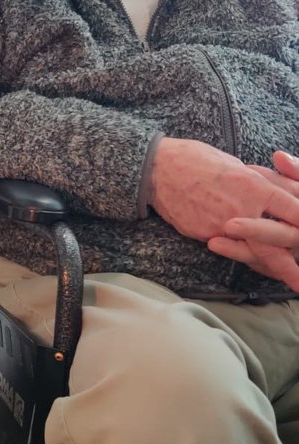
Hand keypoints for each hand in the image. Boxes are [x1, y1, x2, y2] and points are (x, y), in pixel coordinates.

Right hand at [207, 151, 298, 289]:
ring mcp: (221, 226)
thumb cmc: (199, 160)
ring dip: (275, 269)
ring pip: (254, 251)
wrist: (159, 169)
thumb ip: (264, 184)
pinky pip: (229, 246)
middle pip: (276, 242)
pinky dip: (241, 251)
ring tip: (293, 282)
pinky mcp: (205, 236)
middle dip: (292, 266)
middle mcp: (241, 209)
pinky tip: (251, 258)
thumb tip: (290, 194)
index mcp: (253, 186)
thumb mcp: (239, 166)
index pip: (293, 209)